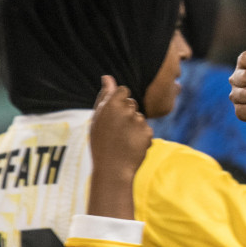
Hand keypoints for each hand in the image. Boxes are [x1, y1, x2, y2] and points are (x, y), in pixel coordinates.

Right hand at [87, 75, 150, 219]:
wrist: (112, 169)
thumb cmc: (101, 143)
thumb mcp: (97, 119)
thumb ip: (104, 96)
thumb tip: (107, 77)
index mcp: (111, 104)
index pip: (123, 90)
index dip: (119, 102)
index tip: (113, 114)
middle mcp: (126, 110)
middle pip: (132, 103)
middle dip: (126, 113)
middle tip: (116, 131)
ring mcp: (138, 121)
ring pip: (139, 117)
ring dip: (133, 126)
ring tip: (122, 140)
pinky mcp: (148, 132)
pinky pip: (146, 129)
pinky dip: (141, 136)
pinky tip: (131, 146)